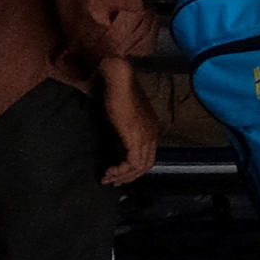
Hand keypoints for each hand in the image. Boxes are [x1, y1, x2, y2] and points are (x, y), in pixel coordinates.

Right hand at [100, 60, 157, 186]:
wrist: (117, 78)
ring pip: (141, 166)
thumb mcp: (118, 117)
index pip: (147, 155)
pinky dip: (121, 170)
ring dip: (123, 175)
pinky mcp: (136, 136)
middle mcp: (152, 133)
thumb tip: (112, 145)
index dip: (133, 168)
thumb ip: (119, 131)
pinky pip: (133, 162)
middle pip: (146, 164)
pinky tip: (109, 172)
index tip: (116, 173)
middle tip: (112, 181)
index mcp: (150, 127)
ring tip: (107, 178)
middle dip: (129, 176)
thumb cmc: (115, 91)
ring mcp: (146, 135)